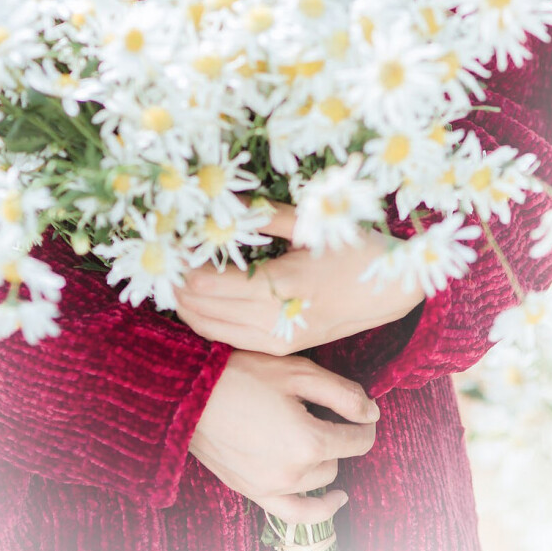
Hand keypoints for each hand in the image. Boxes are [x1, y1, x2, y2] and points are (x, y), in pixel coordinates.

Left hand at [174, 198, 423, 353]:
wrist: (391, 292)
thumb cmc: (353, 250)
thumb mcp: (311, 225)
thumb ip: (265, 216)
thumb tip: (225, 202)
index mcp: (281, 286)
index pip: (209, 283)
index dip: (181, 265)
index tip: (165, 243)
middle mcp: (274, 320)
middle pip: (202, 309)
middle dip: (176, 285)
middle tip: (161, 259)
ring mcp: (277, 339)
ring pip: (211, 328)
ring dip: (186, 306)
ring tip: (171, 278)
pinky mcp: (281, 348)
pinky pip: (229, 338)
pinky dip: (206, 321)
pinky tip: (196, 301)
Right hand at [188, 348, 378, 524]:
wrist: (190, 394)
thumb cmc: (242, 374)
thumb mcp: (297, 372)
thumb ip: (341, 393)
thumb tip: (372, 413)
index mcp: (309, 440)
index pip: (357, 440)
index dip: (365, 423)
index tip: (363, 412)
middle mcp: (295, 472)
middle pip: (337, 458)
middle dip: (338, 436)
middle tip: (322, 409)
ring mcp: (274, 487)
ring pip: (320, 480)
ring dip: (323, 460)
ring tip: (312, 435)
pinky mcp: (255, 492)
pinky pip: (297, 514)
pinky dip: (319, 509)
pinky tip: (335, 499)